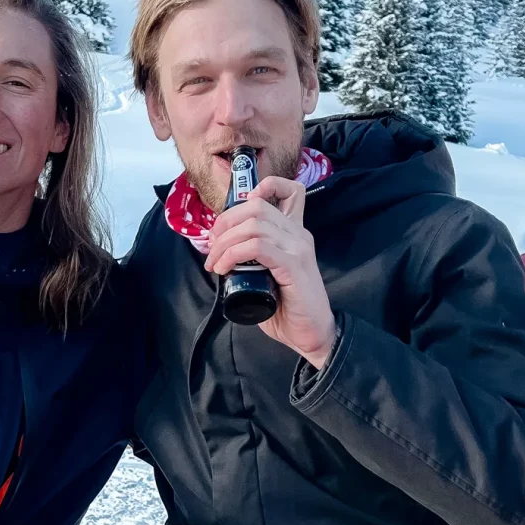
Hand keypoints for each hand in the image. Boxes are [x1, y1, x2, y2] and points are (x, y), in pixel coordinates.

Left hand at [204, 176, 335, 367]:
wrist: (311, 335)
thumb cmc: (288, 309)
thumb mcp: (267, 275)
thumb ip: (253, 259)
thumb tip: (221, 253)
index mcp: (294, 233)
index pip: (289, 190)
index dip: (262, 189)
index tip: (234, 217)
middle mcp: (298, 235)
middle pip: (257, 206)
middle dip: (225, 222)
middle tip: (213, 246)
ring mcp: (298, 249)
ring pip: (254, 226)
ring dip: (225, 242)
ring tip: (215, 263)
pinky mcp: (293, 266)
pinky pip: (257, 247)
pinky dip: (233, 255)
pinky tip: (224, 268)